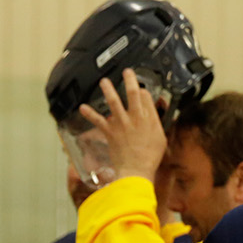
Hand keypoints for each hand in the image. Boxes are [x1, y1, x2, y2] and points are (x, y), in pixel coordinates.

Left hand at [78, 68, 168, 184]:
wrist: (136, 170)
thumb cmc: (150, 158)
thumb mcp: (160, 138)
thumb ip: (155, 123)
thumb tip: (152, 113)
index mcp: (149, 118)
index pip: (146, 98)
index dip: (142, 91)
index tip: (140, 89)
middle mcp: (135, 117)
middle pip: (132, 93)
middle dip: (130, 80)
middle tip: (127, 72)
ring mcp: (121, 123)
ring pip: (113, 101)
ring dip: (108, 89)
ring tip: (104, 81)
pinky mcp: (110, 131)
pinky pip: (98, 120)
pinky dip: (89, 113)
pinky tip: (82, 108)